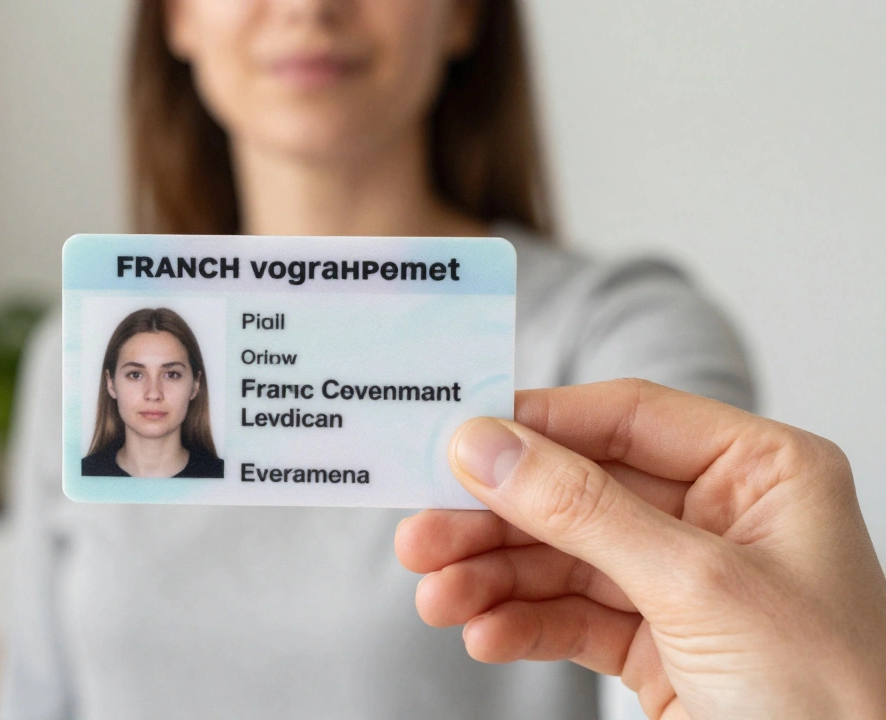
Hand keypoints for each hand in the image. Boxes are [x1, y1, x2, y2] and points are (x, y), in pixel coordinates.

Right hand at [395, 379, 885, 718]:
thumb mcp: (698, 587)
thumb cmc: (830, 700)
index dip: (537, 425)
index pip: (626, 419)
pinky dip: (522, 626)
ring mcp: (684, 583)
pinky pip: (570, 617)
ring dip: (493, 578)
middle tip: (423, 535)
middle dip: (496, 519)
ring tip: (437, 597)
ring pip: (562, 558)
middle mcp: (720, 517)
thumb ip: (583, 510)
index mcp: (760, 472)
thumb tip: (488, 447)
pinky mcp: (659, 645)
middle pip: (577, 492)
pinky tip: (485, 635)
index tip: (456, 440)